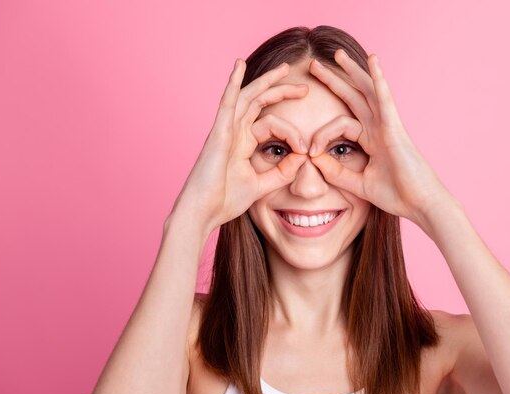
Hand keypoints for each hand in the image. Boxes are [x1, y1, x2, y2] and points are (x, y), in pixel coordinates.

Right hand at [167, 59, 308, 234]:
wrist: (203, 212)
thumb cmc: (224, 201)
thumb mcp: (262, 186)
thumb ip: (282, 172)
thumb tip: (303, 157)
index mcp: (242, 143)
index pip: (271, 124)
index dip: (292, 132)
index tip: (306, 149)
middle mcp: (234, 132)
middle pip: (259, 101)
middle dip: (282, 91)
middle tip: (305, 87)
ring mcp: (225, 130)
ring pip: (248, 96)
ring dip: (266, 81)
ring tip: (285, 68)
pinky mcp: (218, 133)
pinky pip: (227, 103)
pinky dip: (233, 83)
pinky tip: (239, 65)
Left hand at [307, 49, 457, 226]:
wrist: (421, 204)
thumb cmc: (398, 195)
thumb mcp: (359, 184)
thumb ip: (337, 173)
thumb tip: (313, 159)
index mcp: (371, 140)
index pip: (340, 124)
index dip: (321, 135)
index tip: (309, 152)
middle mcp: (379, 128)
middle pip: (353, 97)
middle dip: (334, 80)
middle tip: (314, 65)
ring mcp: (388, 125)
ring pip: (367, 91)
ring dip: (352, 71)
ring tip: (337, 54)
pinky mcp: (395, 128)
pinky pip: (384, 98)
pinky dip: (378, 79)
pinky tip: (372, 60)